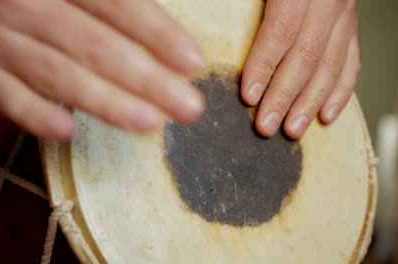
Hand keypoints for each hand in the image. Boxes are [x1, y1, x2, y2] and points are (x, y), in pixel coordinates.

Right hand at [0, 0, 204, 140]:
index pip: (114, 1)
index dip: (155, 32)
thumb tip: (159, 29)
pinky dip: (36, 116)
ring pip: (57, 75)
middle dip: (145, 78)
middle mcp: (20, 1)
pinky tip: (68, 132)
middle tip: (187, 106)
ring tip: (150, 123)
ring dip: (106, 102)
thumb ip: (102, 1)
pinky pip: (5, 98)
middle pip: (92, 44)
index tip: (192, 61)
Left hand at [241, 0, 360, 138]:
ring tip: (292, 130)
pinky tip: (326, 115)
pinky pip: (351, 61)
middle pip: (307, 55)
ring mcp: (345, 13)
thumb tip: (196, 20)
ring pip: (331, 64)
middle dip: (284, 95)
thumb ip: (239, 0)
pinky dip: (340, 91)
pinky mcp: (351, 25)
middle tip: (266, 125)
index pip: (281, 30)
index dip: (264, 66)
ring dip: (310, 102)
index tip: (248, 95)